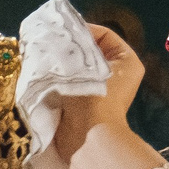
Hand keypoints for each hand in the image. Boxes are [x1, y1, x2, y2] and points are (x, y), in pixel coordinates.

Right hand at [51, 25, 145, 162]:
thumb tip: (56, 37)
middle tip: (46, 43)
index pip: (103, 35)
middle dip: (68, 48)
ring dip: (60, 63)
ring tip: (42, 56)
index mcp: (126, 61)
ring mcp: (98, 90)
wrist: (87, 138)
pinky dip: (57, 78)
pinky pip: (69, 82)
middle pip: (89, 51)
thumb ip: (75, 47)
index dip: (81, 30)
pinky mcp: (83, 102)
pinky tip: (42, 72)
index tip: (59, 32)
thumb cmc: (94, 98)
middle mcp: (115, 74)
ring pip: (76, 67)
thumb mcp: (89, 64)